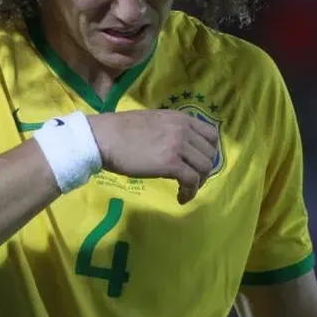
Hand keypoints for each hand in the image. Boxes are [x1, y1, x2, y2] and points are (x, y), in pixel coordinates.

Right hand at [88, 110, 218, 203]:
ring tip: (186, 189)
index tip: (200, 161)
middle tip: (193, 179)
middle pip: (210, 153)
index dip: (210, 150)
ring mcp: (178, 146)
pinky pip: (191, 181)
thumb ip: (171, 129)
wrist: (105, 138)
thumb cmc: (121, 130)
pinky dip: (190, 192)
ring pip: (204, 168)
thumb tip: (178, 145)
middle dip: (204, 169)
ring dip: (198, 182)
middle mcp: (184, 130)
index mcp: (180, 118)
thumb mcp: (154, 120)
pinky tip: (181, 197)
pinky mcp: (171, 164)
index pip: (211, 134)